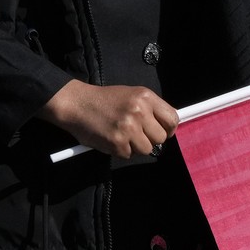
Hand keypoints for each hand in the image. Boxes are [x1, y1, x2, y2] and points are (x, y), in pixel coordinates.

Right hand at [38, 80, 177, 158]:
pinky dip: (121, 150)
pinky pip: (129, 155)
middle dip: (150, 139)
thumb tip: (167, 127)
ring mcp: (128, 127)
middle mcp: (139, 111)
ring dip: (135, 146)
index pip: (172, 119)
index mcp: (145, 97)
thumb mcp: (131, 95)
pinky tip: (111, 138)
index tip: (162, 132)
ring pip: (147, 149)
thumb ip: (150, 109)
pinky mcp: (117, 142)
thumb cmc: (104, 100)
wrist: (77, 103)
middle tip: (136, 134)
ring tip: (122, 135)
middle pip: (161, 138)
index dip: (169, 129)